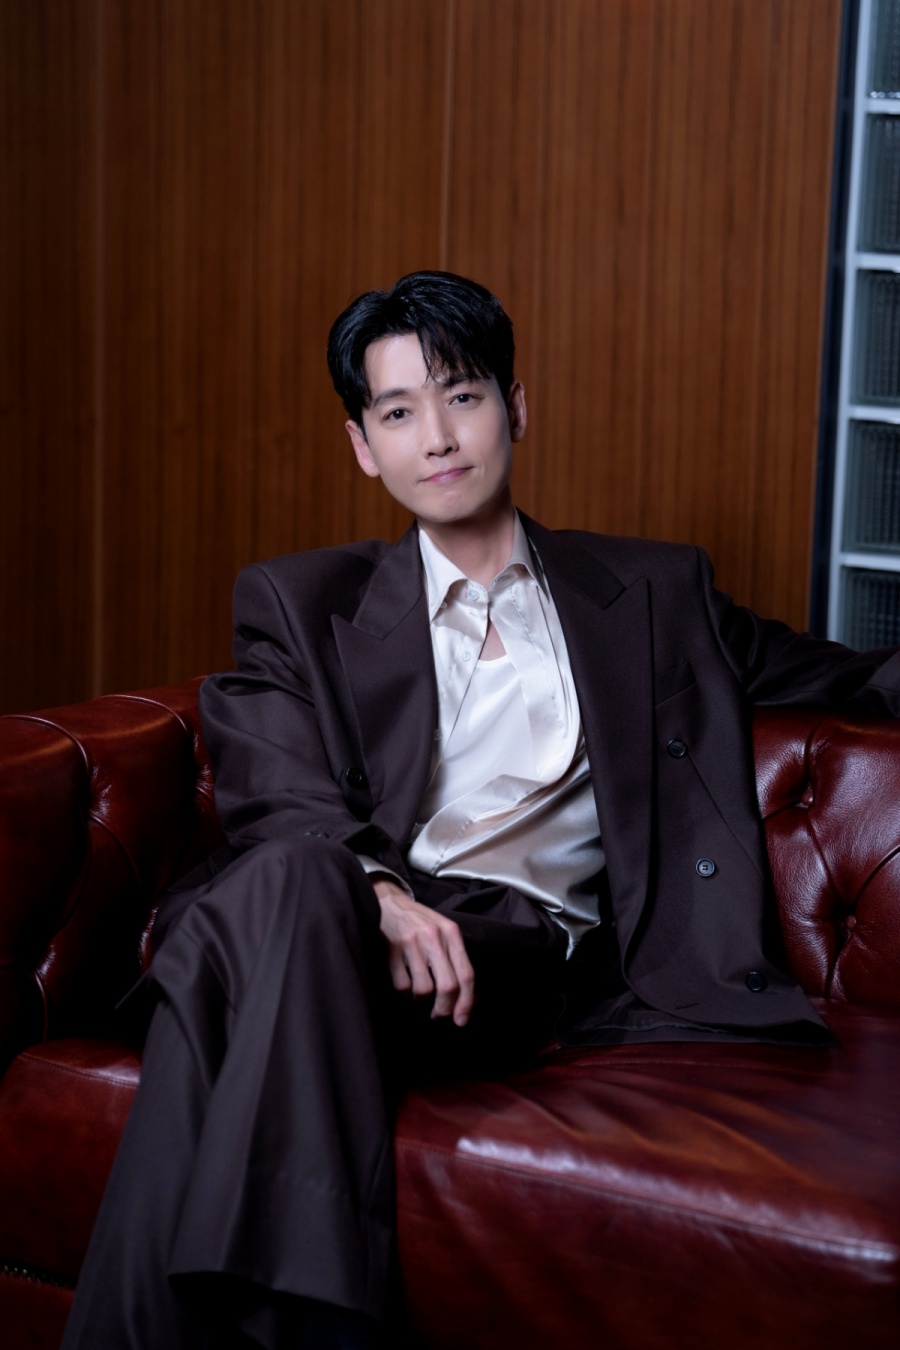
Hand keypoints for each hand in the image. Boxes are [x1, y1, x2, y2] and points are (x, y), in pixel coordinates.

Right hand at [372, 879, 474, 1026]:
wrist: (388, 902)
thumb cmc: (419, 922)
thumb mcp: (443, 932)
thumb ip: (456, 960)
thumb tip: (469, 998)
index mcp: (451, 932)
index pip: (466, 974)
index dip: (467, 1002)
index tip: (462, 1020)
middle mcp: (433, 936)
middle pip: (448, 986)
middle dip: (444, 1008)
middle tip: (439, 1015)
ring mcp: (411, 942)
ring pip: (424, 989)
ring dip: (421, 999)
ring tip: (418, 993)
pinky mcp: (390, 949)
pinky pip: (401, 985)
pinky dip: (403, 992)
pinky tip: (404, 983)